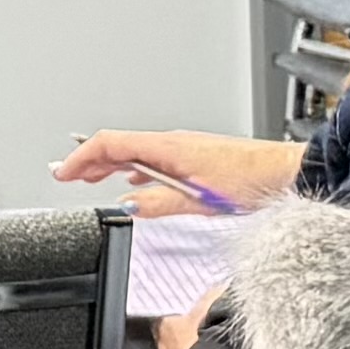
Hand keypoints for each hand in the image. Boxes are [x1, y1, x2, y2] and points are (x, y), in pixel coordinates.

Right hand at [52, 131, 304, 218]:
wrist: (286, 172)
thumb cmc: (252, 181)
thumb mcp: (200, 199)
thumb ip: (160, 203)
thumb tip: (128, 206)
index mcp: (168, 147)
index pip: (110, 144)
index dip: (81, 157)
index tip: (63, 172)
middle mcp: (173, 143)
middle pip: (118, 145)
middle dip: (88, 159)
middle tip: (66, 174)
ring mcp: (183, 147)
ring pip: (135, 150)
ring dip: (109, 163)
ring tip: (91, 176)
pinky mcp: (195, 155)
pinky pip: (153, 157)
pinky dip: (133, 167)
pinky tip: (134, 180)